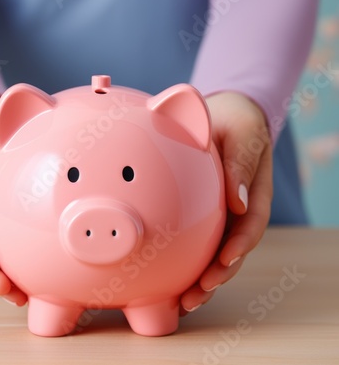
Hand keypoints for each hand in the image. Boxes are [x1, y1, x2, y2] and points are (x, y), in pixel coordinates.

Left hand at [180, 91, 272, 313]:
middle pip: (232, 251)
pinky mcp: (202, 218)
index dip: (240, 246)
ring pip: (212, 255)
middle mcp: (237, 212)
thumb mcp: (242, 134)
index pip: (250, 226)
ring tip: (183, 304)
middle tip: (196, 297)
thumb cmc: (235, 124)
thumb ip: (241, 163)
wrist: (222, 117)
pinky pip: (195, 244)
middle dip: (217, 277)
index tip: (225, 260)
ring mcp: (219, 217)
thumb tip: (238, 201)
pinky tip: (169, 285)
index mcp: (252, 194)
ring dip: (201, 281)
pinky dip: (185, 265)